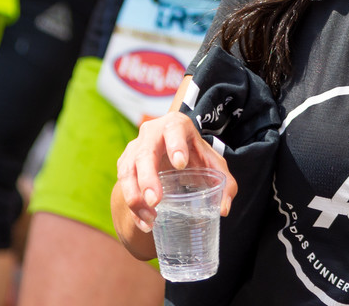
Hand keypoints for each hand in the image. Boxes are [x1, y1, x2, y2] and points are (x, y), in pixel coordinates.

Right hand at [116, 111, 236, 232]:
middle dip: (148, 178)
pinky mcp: (125, 164)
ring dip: (136, 197)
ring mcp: (134, 148)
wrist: (174, 152)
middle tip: (156, 201)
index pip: (174, 130)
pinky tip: (144, 223)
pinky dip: (132, 207)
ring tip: (151, 218)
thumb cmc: (195, 156)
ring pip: (128, 171)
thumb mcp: (213, 164)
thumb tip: (223, 209)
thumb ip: (225, 183)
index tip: (181, 164)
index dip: (176, 145)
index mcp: (176, 125)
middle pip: (145, 153)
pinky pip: (123, 186)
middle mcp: (151, 133)